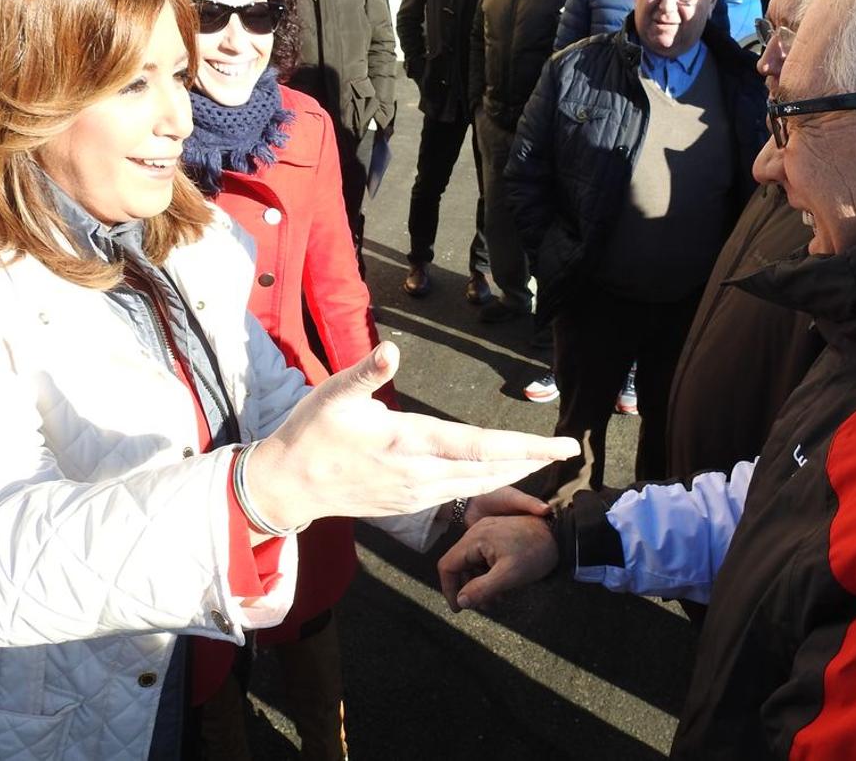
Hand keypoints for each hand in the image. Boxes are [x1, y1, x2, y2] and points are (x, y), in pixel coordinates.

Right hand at [247, 343, 577, 528]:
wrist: (287, 486)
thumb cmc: (310, 433)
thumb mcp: (332, 395)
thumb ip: (365, 371)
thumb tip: (391, 350)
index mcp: (407, 441)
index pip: (479, 445)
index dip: (524, 446)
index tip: (559, 446)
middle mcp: (419, 473)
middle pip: (489, 468)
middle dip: (531, 461)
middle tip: (568, 452)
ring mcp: (415, 494)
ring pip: (477, 484)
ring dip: (513, 472)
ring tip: (542, 461)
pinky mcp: (409, 504)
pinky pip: (460, 495)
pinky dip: (487, 484)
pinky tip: (500, 476)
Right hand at [437, 515, 557, 611]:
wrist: (562, 536)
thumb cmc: (536, 554)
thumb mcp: (508, 576)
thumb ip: (481, 589)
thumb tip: (460, 602)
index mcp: (475, 538)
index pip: (447, 565)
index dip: (449, 589)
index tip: (460, 609)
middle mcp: (477, 531)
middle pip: (459, 564)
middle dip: (468, 588)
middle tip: (484, 606)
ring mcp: (488, 531)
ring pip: (473, 561)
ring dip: (479, 582)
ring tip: (497, 599)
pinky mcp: (499, 534)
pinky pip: (485, 556)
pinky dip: (489, 572)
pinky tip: (503, 586)